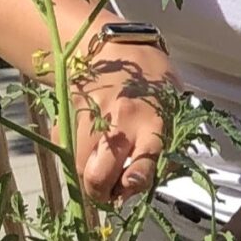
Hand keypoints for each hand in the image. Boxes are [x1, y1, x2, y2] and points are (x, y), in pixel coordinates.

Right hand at [76, 66, 167, 205]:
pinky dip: (75, 157)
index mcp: (152, 122)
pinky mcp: (68, 117)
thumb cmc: (151, 79)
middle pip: (99, 175)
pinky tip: (88, 148)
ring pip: (79, 167)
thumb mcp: (173, 104)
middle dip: (101, 193)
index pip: (141, 166)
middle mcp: (120, 123)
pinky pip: (67, 151)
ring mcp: (90, 120)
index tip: (129, 188)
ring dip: (87, 177)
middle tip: (108, 192)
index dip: (134, 186)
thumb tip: (149, 179)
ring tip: (98, 170)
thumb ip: (165, 143)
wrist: (113, 47)